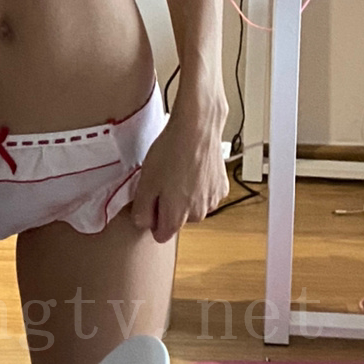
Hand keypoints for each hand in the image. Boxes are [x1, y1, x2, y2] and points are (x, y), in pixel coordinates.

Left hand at [131, 97, 229, 243]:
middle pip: (178, 220)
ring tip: (178, 170)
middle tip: (163, 179)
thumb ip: (142, 209)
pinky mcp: (221, 187)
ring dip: (185, 195)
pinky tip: (193, 167)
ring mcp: (212, 201)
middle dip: (169, 206)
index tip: (150, 200)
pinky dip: (199, 185)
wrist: (197, 128)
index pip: (161, 235)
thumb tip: (143, 223)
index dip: (152, 218)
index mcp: (176, 217)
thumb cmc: (169, 153)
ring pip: (193, 207)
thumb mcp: (146, 181)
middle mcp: (197, 215)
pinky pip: (205, 194)